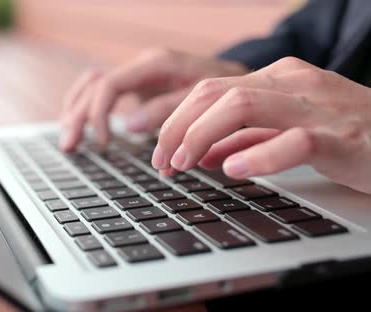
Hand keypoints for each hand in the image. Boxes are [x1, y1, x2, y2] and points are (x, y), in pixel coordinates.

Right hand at [59, 48, 248, 150]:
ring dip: (77, 110)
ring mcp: (137, 76)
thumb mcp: (203, 98)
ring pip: (93, 86)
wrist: (238, 77)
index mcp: (154, 63)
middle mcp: (140, 66)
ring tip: (69, 139)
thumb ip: (166, 110)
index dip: (99, 114)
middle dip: (78, 115)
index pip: (109, 84)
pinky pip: (103, 92)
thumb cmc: (226, 87)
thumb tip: (129, 125)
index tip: (103, 142)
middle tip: (70, 146)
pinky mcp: (138, 88)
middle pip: (94, 85)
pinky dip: (89, 108)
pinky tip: (83, 126)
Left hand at [152, 57, 370, 193]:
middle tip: (163, 163)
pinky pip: (294, 139)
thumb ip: (246, 139)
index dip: (176, 122)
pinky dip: (259, 154)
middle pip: (215, 94)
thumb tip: (202, 154)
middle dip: (178, 128)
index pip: (209, 90)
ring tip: (184, 165)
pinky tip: (235, 170)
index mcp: (279, 78)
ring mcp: (319, 106)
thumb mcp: (287, 132)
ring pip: (244, 105)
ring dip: (202, 137)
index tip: (161, 154)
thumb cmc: (350, 137)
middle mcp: (294, 83)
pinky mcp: (342, 137)